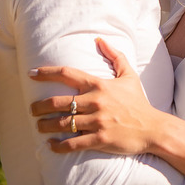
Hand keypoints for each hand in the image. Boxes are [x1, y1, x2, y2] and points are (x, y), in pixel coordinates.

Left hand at [30, 38, 166, 154]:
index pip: (67, 74)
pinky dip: (59, 145)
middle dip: (39, 106)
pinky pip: (73, 143)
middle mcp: (96, 102)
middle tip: (31, 109)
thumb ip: (115, 56)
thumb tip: (99, 39)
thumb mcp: (129, 75)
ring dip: (46, 125)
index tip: (31, 73)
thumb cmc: (138, 102)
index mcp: (99, 85)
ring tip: (39, 126)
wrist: (153, 128)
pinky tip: (51, 145)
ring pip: (63, 123)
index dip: (46, 72)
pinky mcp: (100, 139)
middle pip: (58, 102)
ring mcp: (97, 122)